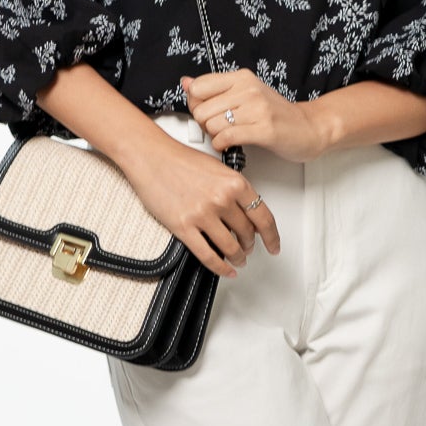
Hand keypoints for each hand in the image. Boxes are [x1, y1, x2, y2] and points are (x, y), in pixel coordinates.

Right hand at [121, 129, 280, 279]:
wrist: (151, 156)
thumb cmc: (179, 159)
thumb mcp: (218, 168)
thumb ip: (234, 189)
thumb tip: (245, 210)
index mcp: (235, 183)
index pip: (263, 217)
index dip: (272, 236)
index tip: (274, 245)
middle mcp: (222, 199)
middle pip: (248, 234)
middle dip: (251, 245)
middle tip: (250, 249)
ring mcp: (204, 214)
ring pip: (231, 247)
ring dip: (238, 258)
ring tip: (238, 260)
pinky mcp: (184, 227)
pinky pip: (208, 255)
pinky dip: (220, 267)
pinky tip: (225, 270)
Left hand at [180, 70, 325, 162]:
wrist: (309, 128)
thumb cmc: (275, 113)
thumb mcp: (244, 94)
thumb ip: (214, 89)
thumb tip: (186, 82)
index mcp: (242, 77)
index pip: (198, 87)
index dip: (197, 104)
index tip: (208, 112)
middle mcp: (249, 90)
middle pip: (201, 110)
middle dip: (205, 124)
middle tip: (219, 128)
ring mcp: (257, 109)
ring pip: (212, 125)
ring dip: (215, 136)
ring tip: (227, 136)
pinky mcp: (264, 130)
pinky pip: (226, 138)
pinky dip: (222, 145)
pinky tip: (230, 144)